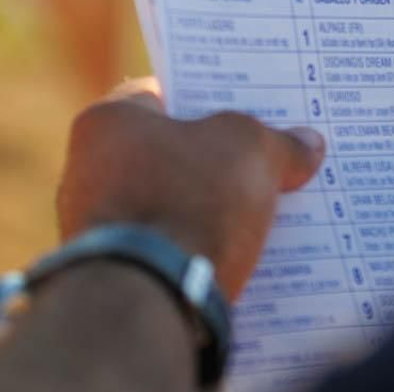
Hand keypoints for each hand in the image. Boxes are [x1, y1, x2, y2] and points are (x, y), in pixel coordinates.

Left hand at [56, 79, 325, 298]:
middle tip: (268, 157)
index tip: (252, 107)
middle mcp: (85, 169)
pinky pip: (161, 251)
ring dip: (207, 208)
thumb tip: (307, 143)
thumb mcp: (252, 153)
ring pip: (166, 204)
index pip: (165, 91)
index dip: (213, 95)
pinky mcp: (108, 274)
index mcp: (108, 121)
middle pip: (167, 151)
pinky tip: (236, 256)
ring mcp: (92, 227)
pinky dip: (193, 250)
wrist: (147, 302)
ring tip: (265, 211)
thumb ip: (278, 142)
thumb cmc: (190, 203)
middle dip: (216, 158)